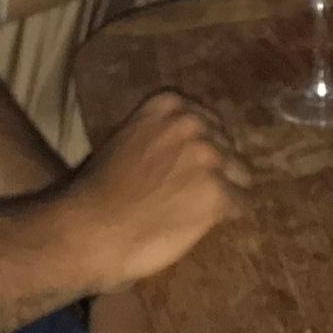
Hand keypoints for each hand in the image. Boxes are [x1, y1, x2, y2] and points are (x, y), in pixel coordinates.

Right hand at [66, 91, 249, 293]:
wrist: (90, 229)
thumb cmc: (99, 191)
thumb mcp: (128, 137)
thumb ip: (161, 132)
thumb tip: (190, 144)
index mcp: (169, 103)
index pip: (209, 121)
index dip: (200, 148)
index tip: (186, 168)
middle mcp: (192, 122)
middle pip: (227, 146)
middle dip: (214, 169)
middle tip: (189, 194)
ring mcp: (207, 157)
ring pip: (240, 174)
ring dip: (224, 192)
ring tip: (195, 211)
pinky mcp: (217, 192)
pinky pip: (242, 204)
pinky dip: (227, 216)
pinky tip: (202, 225)